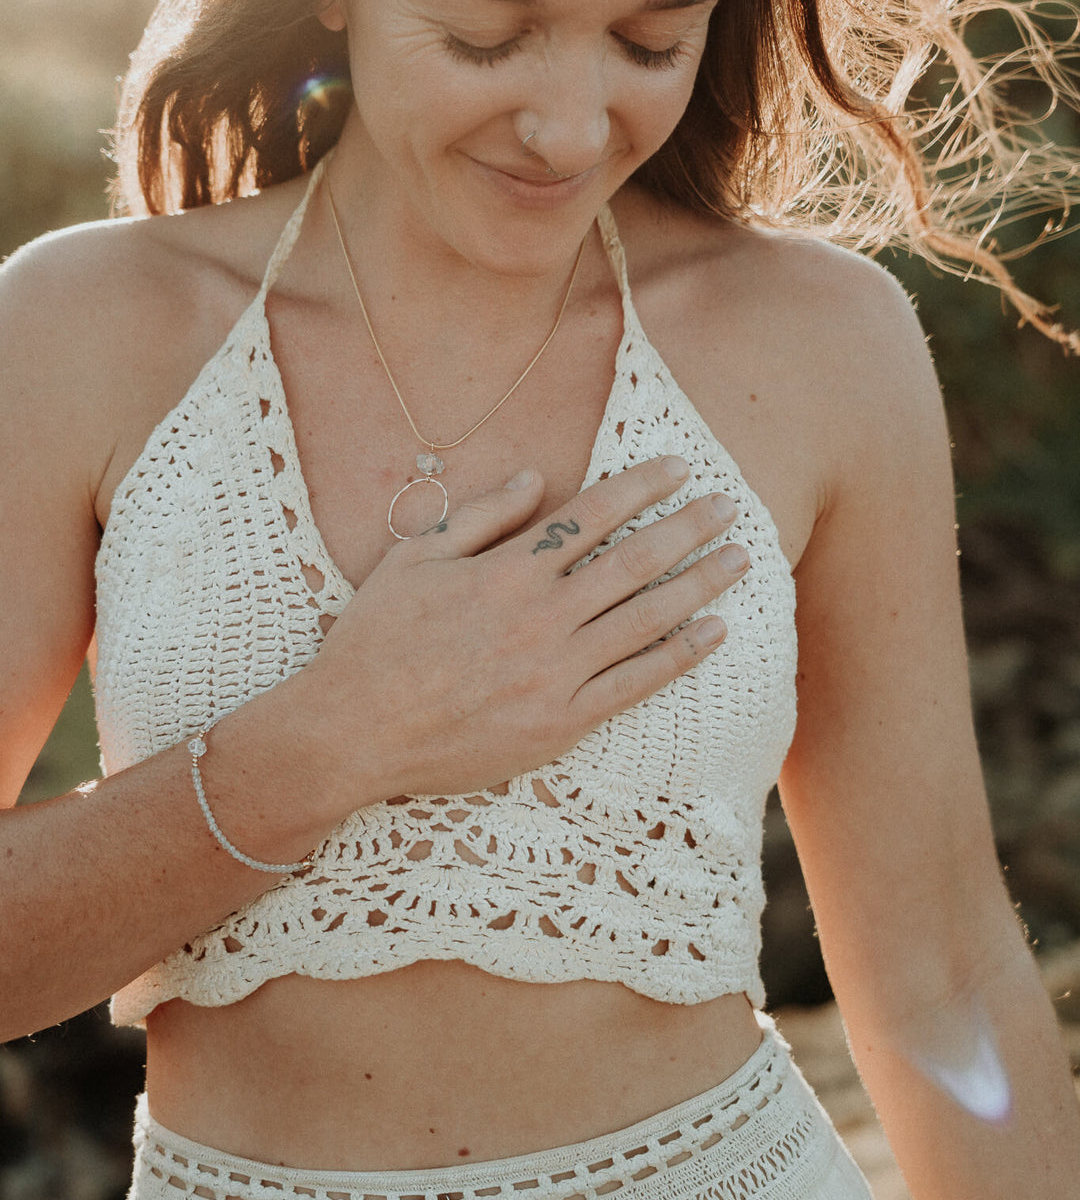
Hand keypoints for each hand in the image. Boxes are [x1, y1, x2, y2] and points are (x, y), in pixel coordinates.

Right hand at [303, 456, 748, 801]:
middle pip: (634, 560)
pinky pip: (635, 683)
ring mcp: (555, 672)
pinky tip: (714, 632)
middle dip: (688, 526)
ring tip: (741, 559)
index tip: (680, 467)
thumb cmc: (375, 641)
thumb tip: (539, 476)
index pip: (592, 514)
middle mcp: (541, 615)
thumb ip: (481, 515)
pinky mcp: (560, 722)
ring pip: (647, 617)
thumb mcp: (413, 557)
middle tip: (730, 503)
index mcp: (506, 569)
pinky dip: (679, 655)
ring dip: (700, 583)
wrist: (352, 732)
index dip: (642, 486)